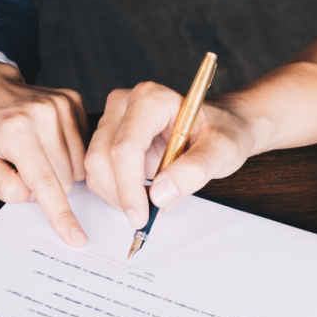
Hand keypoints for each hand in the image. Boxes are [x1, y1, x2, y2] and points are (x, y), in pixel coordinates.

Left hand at [0, 60, 88, 245]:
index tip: (76, 237)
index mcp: (16, 131)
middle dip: (47, 185)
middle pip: (65, 178)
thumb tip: (37, 197)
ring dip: (59, 170)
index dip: (61, 215)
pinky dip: (67, 152)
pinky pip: (83, 145)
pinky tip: (45, 141)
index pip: (46, 183)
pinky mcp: (73, 101)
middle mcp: (44, 115)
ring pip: (78, 164)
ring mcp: (62, 105)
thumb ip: (3, 186)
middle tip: (22, 168)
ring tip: (33, 153)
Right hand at [85, 82, 266, 227]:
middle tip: (146, 217)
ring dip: (117, 196)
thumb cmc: (222, 131)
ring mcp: (112, 121)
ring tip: (151, 201)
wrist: (222, 126)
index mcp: (151, 99)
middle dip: (121, 194)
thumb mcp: (222, 151)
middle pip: (102, 157)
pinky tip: (141, 193)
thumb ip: (194, 171)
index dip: (128, 186)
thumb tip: (160, 195)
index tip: (141, 216)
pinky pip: (97, 172)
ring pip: (94, 168)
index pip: (125, 147)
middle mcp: (124, 105)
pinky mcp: (107, 138)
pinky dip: (115, 192)